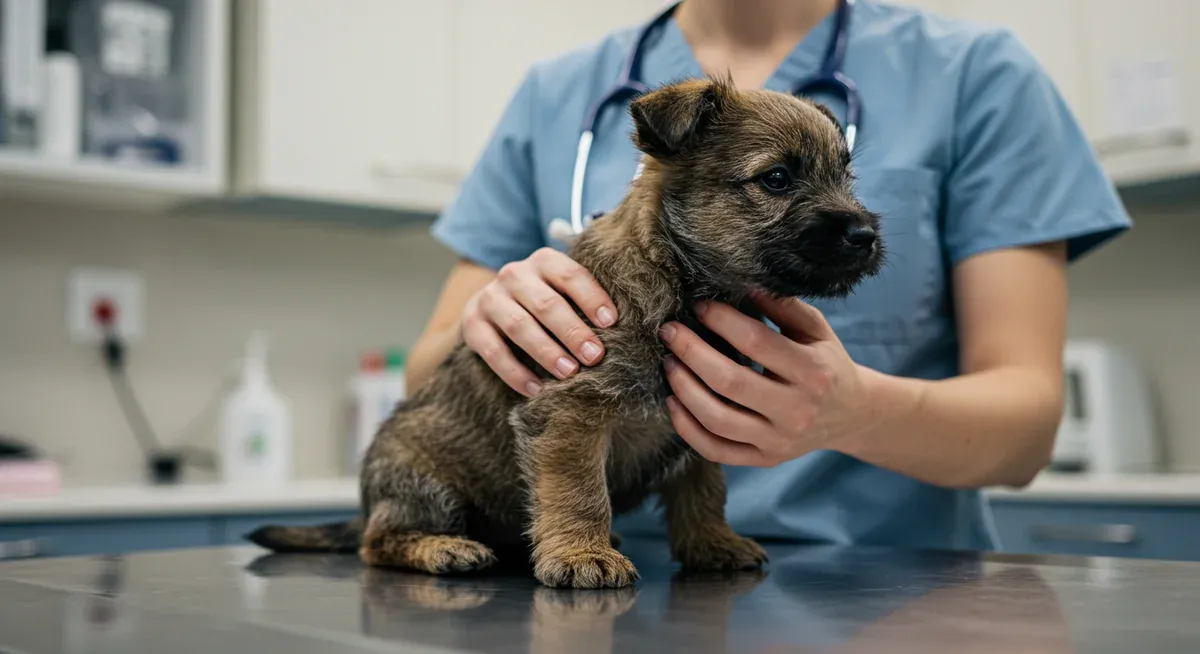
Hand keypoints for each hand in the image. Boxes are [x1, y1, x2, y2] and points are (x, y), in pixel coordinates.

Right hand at [463, 248, 616, 396]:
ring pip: (519, 326)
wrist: (489, 307)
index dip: (591, 297)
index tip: (611, 322)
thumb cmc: (542, 302)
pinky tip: (536, 389)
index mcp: (544, 261)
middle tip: (594, 356)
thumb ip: (584, 302)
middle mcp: (514, 274)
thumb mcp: (561, 291)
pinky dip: (515, 372)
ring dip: (546, 351)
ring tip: (569, 372)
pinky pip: (493, 351)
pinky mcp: (472, 324)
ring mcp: (490, 298)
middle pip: (546, 303)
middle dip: (572, 331)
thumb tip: (624, 330)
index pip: (570, 275)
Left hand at [659, 293, 872, 466]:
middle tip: (669, 331)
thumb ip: (782, 307)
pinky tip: (674, 402)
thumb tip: (741, 284)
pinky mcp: (764, 459)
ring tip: (668, 363)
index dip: (721, 321)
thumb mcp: (816, 330)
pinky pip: (716, 450)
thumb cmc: (826, 363)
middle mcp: (796, 410)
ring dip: (683, 389)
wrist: (851, 415)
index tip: (699, 306)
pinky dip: (688, 428)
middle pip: (730, 382)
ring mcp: (779, 440)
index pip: (756, 342)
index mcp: (813, 371)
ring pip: (717, 420)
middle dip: (691, 352)